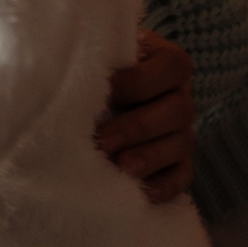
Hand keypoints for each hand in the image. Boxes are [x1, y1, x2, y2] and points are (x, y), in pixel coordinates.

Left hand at [96, 28, 194, 203]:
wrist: (81, 92)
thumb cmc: (86, 66)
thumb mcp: (90, 54)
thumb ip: (91, 59)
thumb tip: (65, 74)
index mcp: (162, 60)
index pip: (173, 66)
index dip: (142, 80)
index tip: (107, 89)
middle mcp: (177, 94)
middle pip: (179, 110)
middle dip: (138, 127)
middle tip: (103, 141)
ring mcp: (179, 129)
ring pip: (181, 143)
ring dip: (150, 157)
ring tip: (121, 168)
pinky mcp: (175, 160)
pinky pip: (182, 175)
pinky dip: (165, 185)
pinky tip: (143, 192)